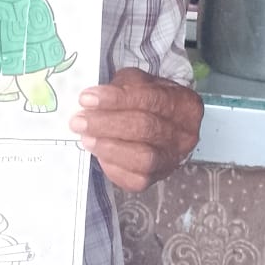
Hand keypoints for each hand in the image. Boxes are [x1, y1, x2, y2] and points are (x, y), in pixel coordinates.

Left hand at [69, 67, 202, 191]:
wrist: (161, 130)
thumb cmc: (147, 102)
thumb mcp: (140, 84)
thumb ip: (122, 87)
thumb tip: (93, 100)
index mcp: (184, 104)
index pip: (150, 99)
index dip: (116, 100)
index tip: (87, 99)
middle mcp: (185, 135)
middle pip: (146, 128)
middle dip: (107, 124)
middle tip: (79, 121)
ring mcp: (172, 160)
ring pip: (142, 157)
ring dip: (109, 147)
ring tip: (86, 138)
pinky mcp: (155, 180)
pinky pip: (134, 178)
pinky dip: (112, 165)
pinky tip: (98, 153)